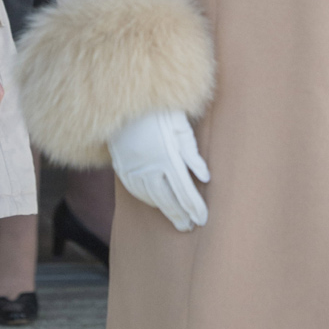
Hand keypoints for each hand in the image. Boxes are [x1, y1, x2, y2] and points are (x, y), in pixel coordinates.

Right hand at [108, 109, 209, 231]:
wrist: (126, 100)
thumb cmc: (160, 110)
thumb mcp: (180, 125)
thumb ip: (192, 153)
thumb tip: (205, 177)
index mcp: (167, 157)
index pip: (184, 191)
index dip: (194, 207)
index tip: (202, 220)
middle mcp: (149, 167)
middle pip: (167, 199)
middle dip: (180, 215)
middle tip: (190, 227)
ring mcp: (133, 168)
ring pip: (151, 198)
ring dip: (165, 210)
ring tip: (177, 220)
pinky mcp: (122, 167)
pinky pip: (136, 190)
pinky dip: (148, 200)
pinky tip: (156, 204)